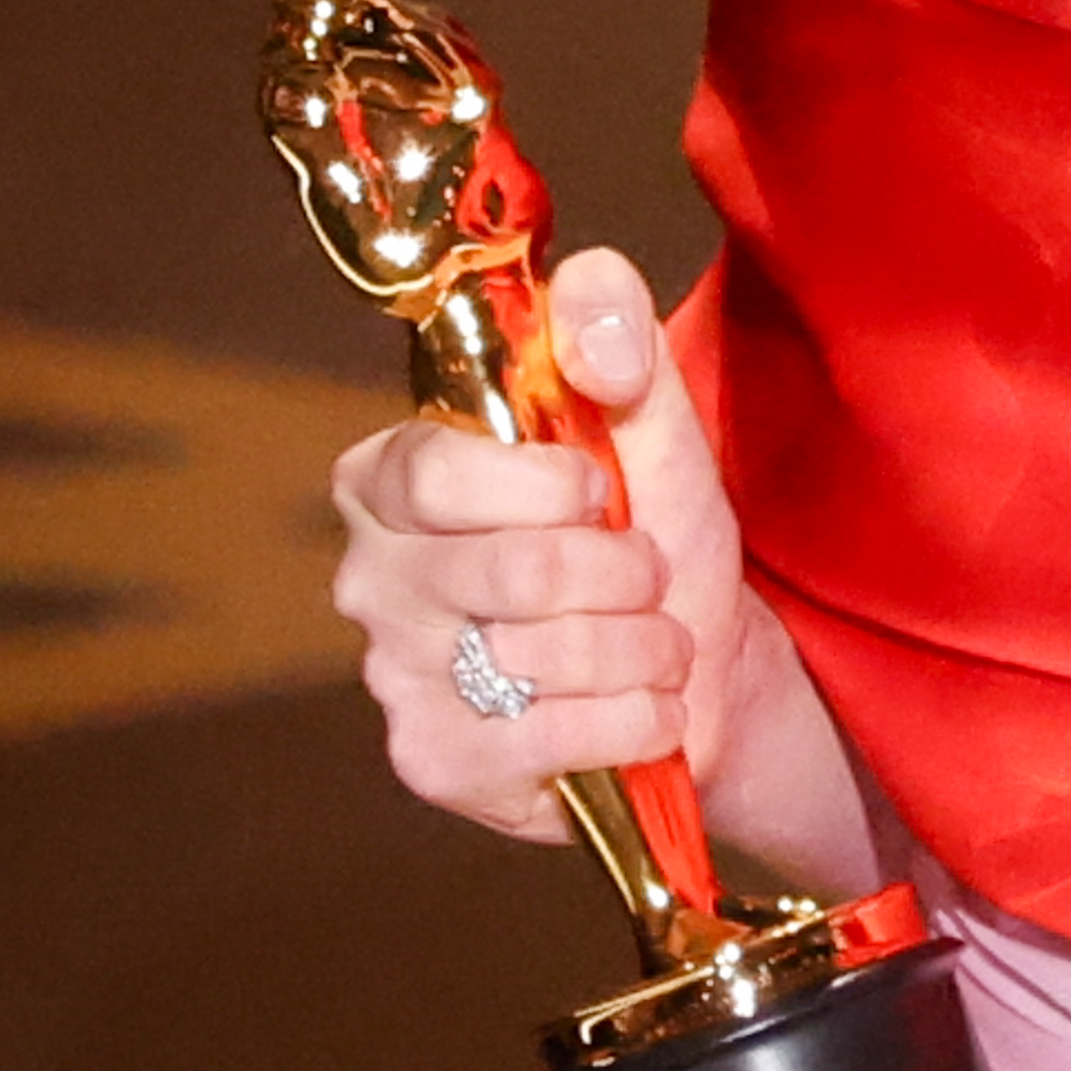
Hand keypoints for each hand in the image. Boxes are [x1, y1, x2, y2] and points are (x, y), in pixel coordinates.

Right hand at [325, 245, 763, 844]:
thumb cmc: (650, 537)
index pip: (434, 471)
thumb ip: (615, 338)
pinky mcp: (438, 764)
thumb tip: (593, 307)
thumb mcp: (650, 425)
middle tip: (647, 576)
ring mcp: (396, 682)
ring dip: (645, 648)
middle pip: (515, 571)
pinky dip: (638, 719)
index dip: (546, 484)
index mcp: (389, 480)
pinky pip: (561, 735)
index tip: (600, 489)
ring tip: (654, 644)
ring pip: (550, 655)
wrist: (700, 673)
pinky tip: (644, 711)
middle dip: (625, 573)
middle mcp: (370, 580)